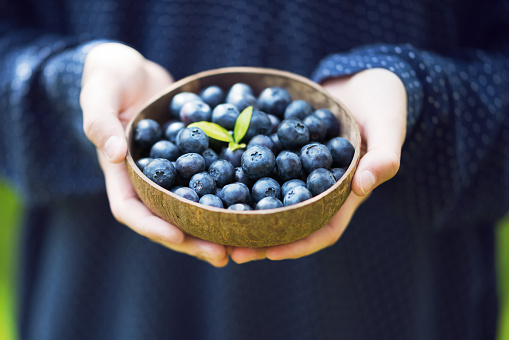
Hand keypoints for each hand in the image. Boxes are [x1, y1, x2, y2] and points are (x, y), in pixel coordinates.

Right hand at [80, 43, 228, 266]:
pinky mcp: (191, 160)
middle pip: (166, 219)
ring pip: (191, 208)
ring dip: (213, 227)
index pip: (130, 209)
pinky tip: (251, 204)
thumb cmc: (108, 76)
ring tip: (242, 243)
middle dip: (192, 240)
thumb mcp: (98, 92)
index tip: (178, 236)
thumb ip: (100, 121)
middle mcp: (146, 180)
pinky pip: (209, 181)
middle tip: (222, 255)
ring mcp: (170, 173)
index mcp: (120, 172)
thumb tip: (116, 154)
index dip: (152, 226)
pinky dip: (226, 196)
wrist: (133, 69)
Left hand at [231, 68, 406, 262]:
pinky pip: (261, 166)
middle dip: (262, 237)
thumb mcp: (389, 125)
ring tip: (216, 221)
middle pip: (290, 222)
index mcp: (346, 193)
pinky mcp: (284, 151)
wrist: (362, 77)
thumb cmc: (384, 101)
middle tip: (230, 248)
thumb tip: (363, 187)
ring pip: (270, 198)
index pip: (324, 229)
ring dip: (246, 212)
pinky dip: (241, 173)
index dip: (299, 244)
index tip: (270, 254)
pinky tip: (215, 173)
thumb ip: (383, 156)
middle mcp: (318, 188)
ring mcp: (299, 171)